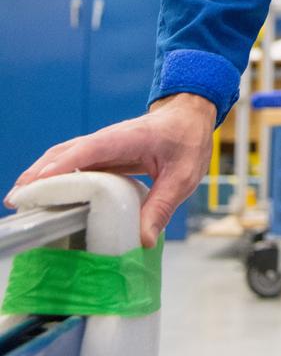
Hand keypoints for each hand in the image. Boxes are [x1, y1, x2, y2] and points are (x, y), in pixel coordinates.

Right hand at [4, 93, 216, 247]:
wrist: (189, 115)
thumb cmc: (187, 139)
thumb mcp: (183, 176)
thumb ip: (162, 206)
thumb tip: (142, 240)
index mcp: (128, 138)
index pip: (91, 149)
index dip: (65, 164)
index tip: (42, 180)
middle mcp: (108, 138)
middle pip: (66, 152)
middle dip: (40, 173)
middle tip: (18, 199)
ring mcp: (102, 145)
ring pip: (64, 155)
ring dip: (41, 173)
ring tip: (21, 199)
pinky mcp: (101, 153)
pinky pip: (73, 162)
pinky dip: (54, 174)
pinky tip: (43, 193)